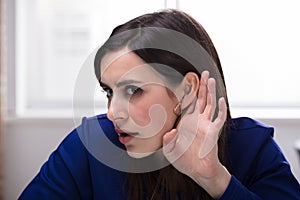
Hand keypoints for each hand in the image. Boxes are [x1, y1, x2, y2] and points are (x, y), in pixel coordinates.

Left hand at [163, 71, 230, 197]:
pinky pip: (219, 119)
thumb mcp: (169, 150)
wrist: (196, 171)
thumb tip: (171, 132)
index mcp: (186, 122)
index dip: (188, 92)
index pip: (187, 103)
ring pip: (209, 105)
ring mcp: (206, 125)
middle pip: (200, 99)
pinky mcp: (213, 132)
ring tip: (211, 79)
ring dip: (210, 92)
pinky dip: (221, 109)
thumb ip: (167, 141)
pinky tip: (221, 100)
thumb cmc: (184, 160)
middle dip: (202, 86)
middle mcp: (197, 121)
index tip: (188, 79)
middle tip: (203, 73)